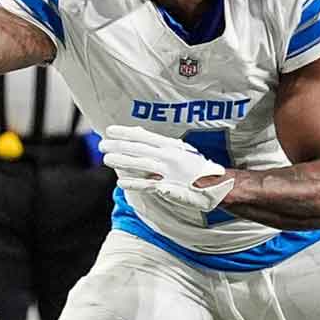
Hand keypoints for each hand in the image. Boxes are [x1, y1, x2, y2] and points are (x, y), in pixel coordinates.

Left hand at [99, 125, 233, 221]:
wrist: (218, 184)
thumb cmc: (196, 166)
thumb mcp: (179, 149)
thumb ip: (158, 142)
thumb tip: (138, 132)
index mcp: (171, 145)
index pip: (144, 136)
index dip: (126, 133)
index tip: (110, 130)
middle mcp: (169, 156)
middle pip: (139, 149)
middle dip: (119, 146)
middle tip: (102, 144)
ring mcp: (170, 172)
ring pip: (141, 165)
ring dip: (123, 162)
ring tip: (106, 160)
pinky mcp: (170, 188)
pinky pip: (149, 185)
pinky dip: (135, 184)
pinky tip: (121, 183)